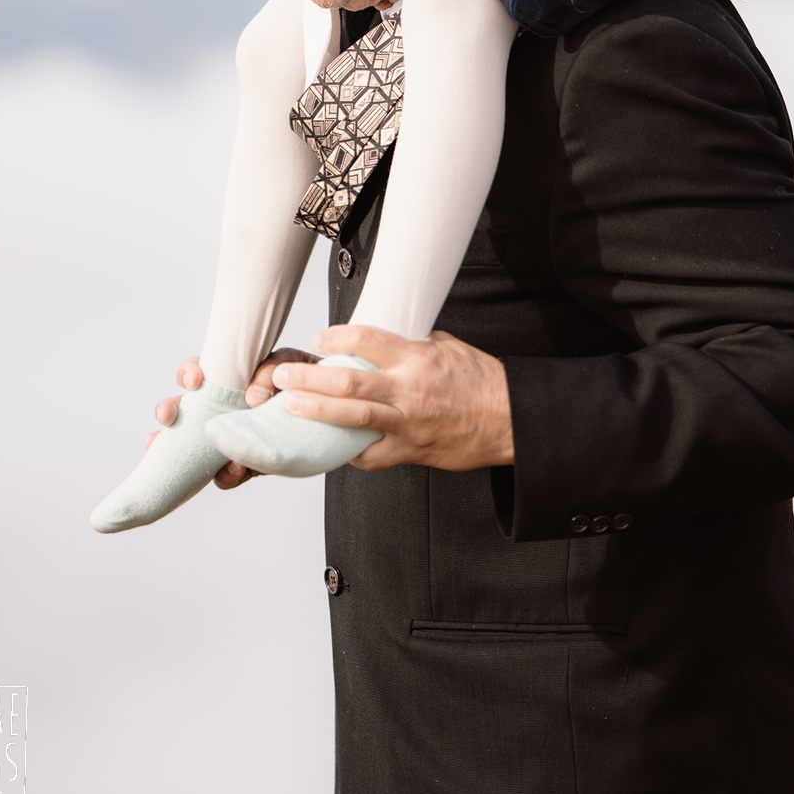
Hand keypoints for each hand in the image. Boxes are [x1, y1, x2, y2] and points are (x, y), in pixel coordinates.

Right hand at [149, 349, 319, 488]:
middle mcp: (225, 407)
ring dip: (181, 450)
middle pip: (184, 408)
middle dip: (168, 410)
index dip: (189, 373)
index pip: (200, 372)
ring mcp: (233, 436)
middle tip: (167, 416)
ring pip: (195, 446)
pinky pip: (226, 473)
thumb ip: (273, 369)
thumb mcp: (294, 365)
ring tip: (184, 455)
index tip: (194, 380)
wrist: (338, 416)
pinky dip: (225, 475)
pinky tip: (232, 470)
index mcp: (232, 378)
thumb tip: (252, 395)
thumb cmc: (309, 382)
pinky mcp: (247, 462)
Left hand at [267, 326, 514, 472]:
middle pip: (349, 382)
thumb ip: (413, 345)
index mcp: (418, 358)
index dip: (337, 337)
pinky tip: (333, 445)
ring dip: (318, 412)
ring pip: (353, 419)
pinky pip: (372, 456)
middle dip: (310, 379)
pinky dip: (350, 451)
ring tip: (291, 406)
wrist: (510, 419)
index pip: (367, 341)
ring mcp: (408, 424)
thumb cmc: (482, 381)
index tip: (320, 338)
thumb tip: (385, 340)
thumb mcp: (448, 347)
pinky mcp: (411, 451)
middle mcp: (408, 391)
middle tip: (284, 376)